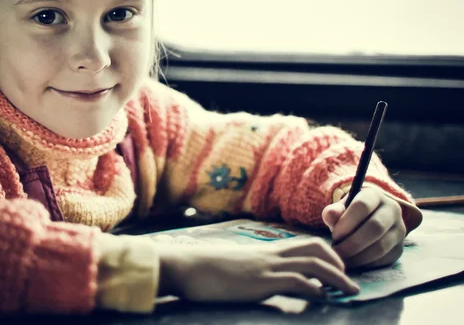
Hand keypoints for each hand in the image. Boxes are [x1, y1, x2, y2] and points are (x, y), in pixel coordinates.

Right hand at [156, 238, 358, 301]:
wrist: (189, 266)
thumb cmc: (208, 267)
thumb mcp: (238, 265)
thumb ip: (257, 268)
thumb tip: (267, 278)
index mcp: (267, 250)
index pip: (304, 243)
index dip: (326, 253)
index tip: (338, 268)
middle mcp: (272, 254)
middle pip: (315, 248)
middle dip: (337, 262)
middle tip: (349, 278)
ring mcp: (267, 267)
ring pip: (313, 263)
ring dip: (337, 277)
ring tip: (351, 290)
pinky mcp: (261, 282)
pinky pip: (296, 281)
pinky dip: (315, 288)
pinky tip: (323, 297)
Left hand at [322, 186, 405, 268]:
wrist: (368, 220)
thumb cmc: (350, 214)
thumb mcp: (340, 208)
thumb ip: (333, 211)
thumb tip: (330, 215)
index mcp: (375, 196)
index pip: (363, 205)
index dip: (347, 221)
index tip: (335, 235)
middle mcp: (392, 210)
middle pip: (375, 227)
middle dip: (352, 243)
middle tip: (337, 251)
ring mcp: (399, 230)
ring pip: (381, 246)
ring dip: (359, 256)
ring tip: (343, 259)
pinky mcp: (399, 248)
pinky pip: (384, 259)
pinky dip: (367, 264)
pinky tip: (354, 263)